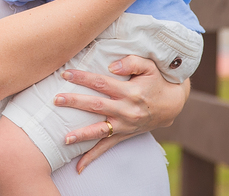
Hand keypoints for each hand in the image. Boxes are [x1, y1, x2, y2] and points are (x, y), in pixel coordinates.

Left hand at [54, 55, 190, 171]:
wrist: (171, 104)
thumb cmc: (156, 81)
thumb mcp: (149, 66)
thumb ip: (131, 62)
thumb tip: (111, 65)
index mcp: (130, 92)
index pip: (101, 83)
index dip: (83, 78)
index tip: (66, 74)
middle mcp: (126, 110)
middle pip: (96, 106)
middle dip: (75, 102)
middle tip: (56, 99)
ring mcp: (124, 125)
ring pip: (100, 131)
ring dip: (81, 135)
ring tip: (64, 138)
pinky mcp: (124, 135)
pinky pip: (107, 147)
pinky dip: (92, 157)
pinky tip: (78, 166)